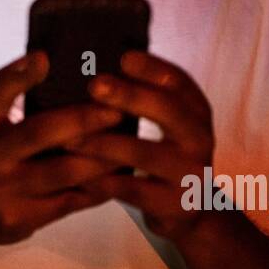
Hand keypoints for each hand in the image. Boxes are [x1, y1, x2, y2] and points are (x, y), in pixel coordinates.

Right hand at [0, 51, 125, 245]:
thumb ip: (12, 102)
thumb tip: (60, 66)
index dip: (16, 76)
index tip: (44, 57)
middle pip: (39, 132)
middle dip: (84, 118)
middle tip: (117, 108)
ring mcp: (1, 192)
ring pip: (64, 170)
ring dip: (102, 155)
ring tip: (130, 141)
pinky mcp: (21, 219)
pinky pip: (70, 200)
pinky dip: (99, 186)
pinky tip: (119, 174)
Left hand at [77, 51, 215, 240]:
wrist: (186, 211)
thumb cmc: (160, 154)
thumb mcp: (164, 123)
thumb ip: (142, 96)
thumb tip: (93, 66)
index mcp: (196, 110)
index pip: (179, 82)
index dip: (153, 68)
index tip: (123, 57)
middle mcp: (199, 138)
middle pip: (167, 110)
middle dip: (129, 95)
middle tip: (94, 85)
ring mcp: (190, 173)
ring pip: (143, 153)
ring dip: (103, 143)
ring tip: (68, 138)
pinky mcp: (174, 204)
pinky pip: (132, 190)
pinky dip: (103, 181)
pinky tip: (77, 175)